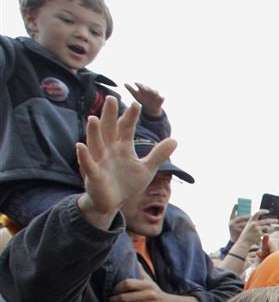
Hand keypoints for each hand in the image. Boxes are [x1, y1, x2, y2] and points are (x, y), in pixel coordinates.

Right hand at [75, 98, 176, 227]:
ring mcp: (100, 161)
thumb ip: (158, 154)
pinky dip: (84, 156)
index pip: (126, 129)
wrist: (112, 203)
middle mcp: (109, 151)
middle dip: (110, 116)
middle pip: (109, 130)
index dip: (131, 118)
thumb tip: (175, 140)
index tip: (137, 104)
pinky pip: (88, 164)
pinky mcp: (93, 175)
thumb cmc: (126, 183)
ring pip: (96, 144)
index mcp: (122, 148)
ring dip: (94, 132)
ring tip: (93, 118)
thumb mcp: (146, 168)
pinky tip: (80, 146)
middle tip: (111, 98)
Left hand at [110, 277, 173, 301]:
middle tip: (109, 301)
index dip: (117, 287)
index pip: (127, 283)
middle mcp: (150, 294)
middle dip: (114, 300)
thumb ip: (139, 271)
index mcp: (147, 284)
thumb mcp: (149, 281)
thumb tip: (131, 257)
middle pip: (125, 297)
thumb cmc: (154, 292)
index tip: (113, 291)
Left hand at [124, 82, 164, 116]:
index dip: (138, 84)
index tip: (135, 83)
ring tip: (154, 93)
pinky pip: (161, 98)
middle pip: (148, 88)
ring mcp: (156, 94)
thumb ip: (130, 89)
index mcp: (143, 88)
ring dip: (154, 92)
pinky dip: (161, 98)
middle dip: (147, 88)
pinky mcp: (161, 98)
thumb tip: (124, 83)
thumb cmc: (142, 99)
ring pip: (155, 92)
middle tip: (144, 89)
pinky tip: (160, 98)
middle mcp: (150, 90)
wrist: (150, 106)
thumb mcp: (135, 95)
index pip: (140, 85)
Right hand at [228, 210, 273, 257]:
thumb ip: (255, 223)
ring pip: (267, 227)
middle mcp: (254, 224)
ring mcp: (257, 228)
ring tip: (265, 231)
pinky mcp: (259, 234)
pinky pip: (266, 233)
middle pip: (266, 220)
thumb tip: (266, 221)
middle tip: (277, 220)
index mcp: (251, 221)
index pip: (257, 213)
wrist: (244, 242)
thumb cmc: (247, 235)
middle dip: (272, 220)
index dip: (263, 211)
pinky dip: (266, 234)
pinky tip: (262, 235)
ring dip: (268, 229)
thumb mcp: (249, 226)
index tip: (268, 211)